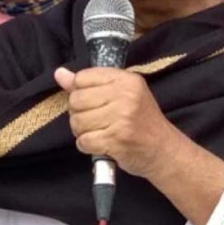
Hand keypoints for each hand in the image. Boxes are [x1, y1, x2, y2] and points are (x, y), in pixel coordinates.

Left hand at [55, 67, 182, 178]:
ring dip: (83, 132)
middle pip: (76, 100)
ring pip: (77, 122)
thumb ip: (90, 84)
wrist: (164, 150)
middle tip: (95, 121)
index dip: (80, 92)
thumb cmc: (141, 121)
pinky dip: (87, 146)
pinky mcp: (117, 139)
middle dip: (79, 114)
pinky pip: (84, 141)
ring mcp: (122, 117)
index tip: (92, 102)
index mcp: (126, 79)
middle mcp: (125, 95)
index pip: (82, 78)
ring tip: (99, 132)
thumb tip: (59, 74)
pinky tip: (100, 144)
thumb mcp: (122, 94)